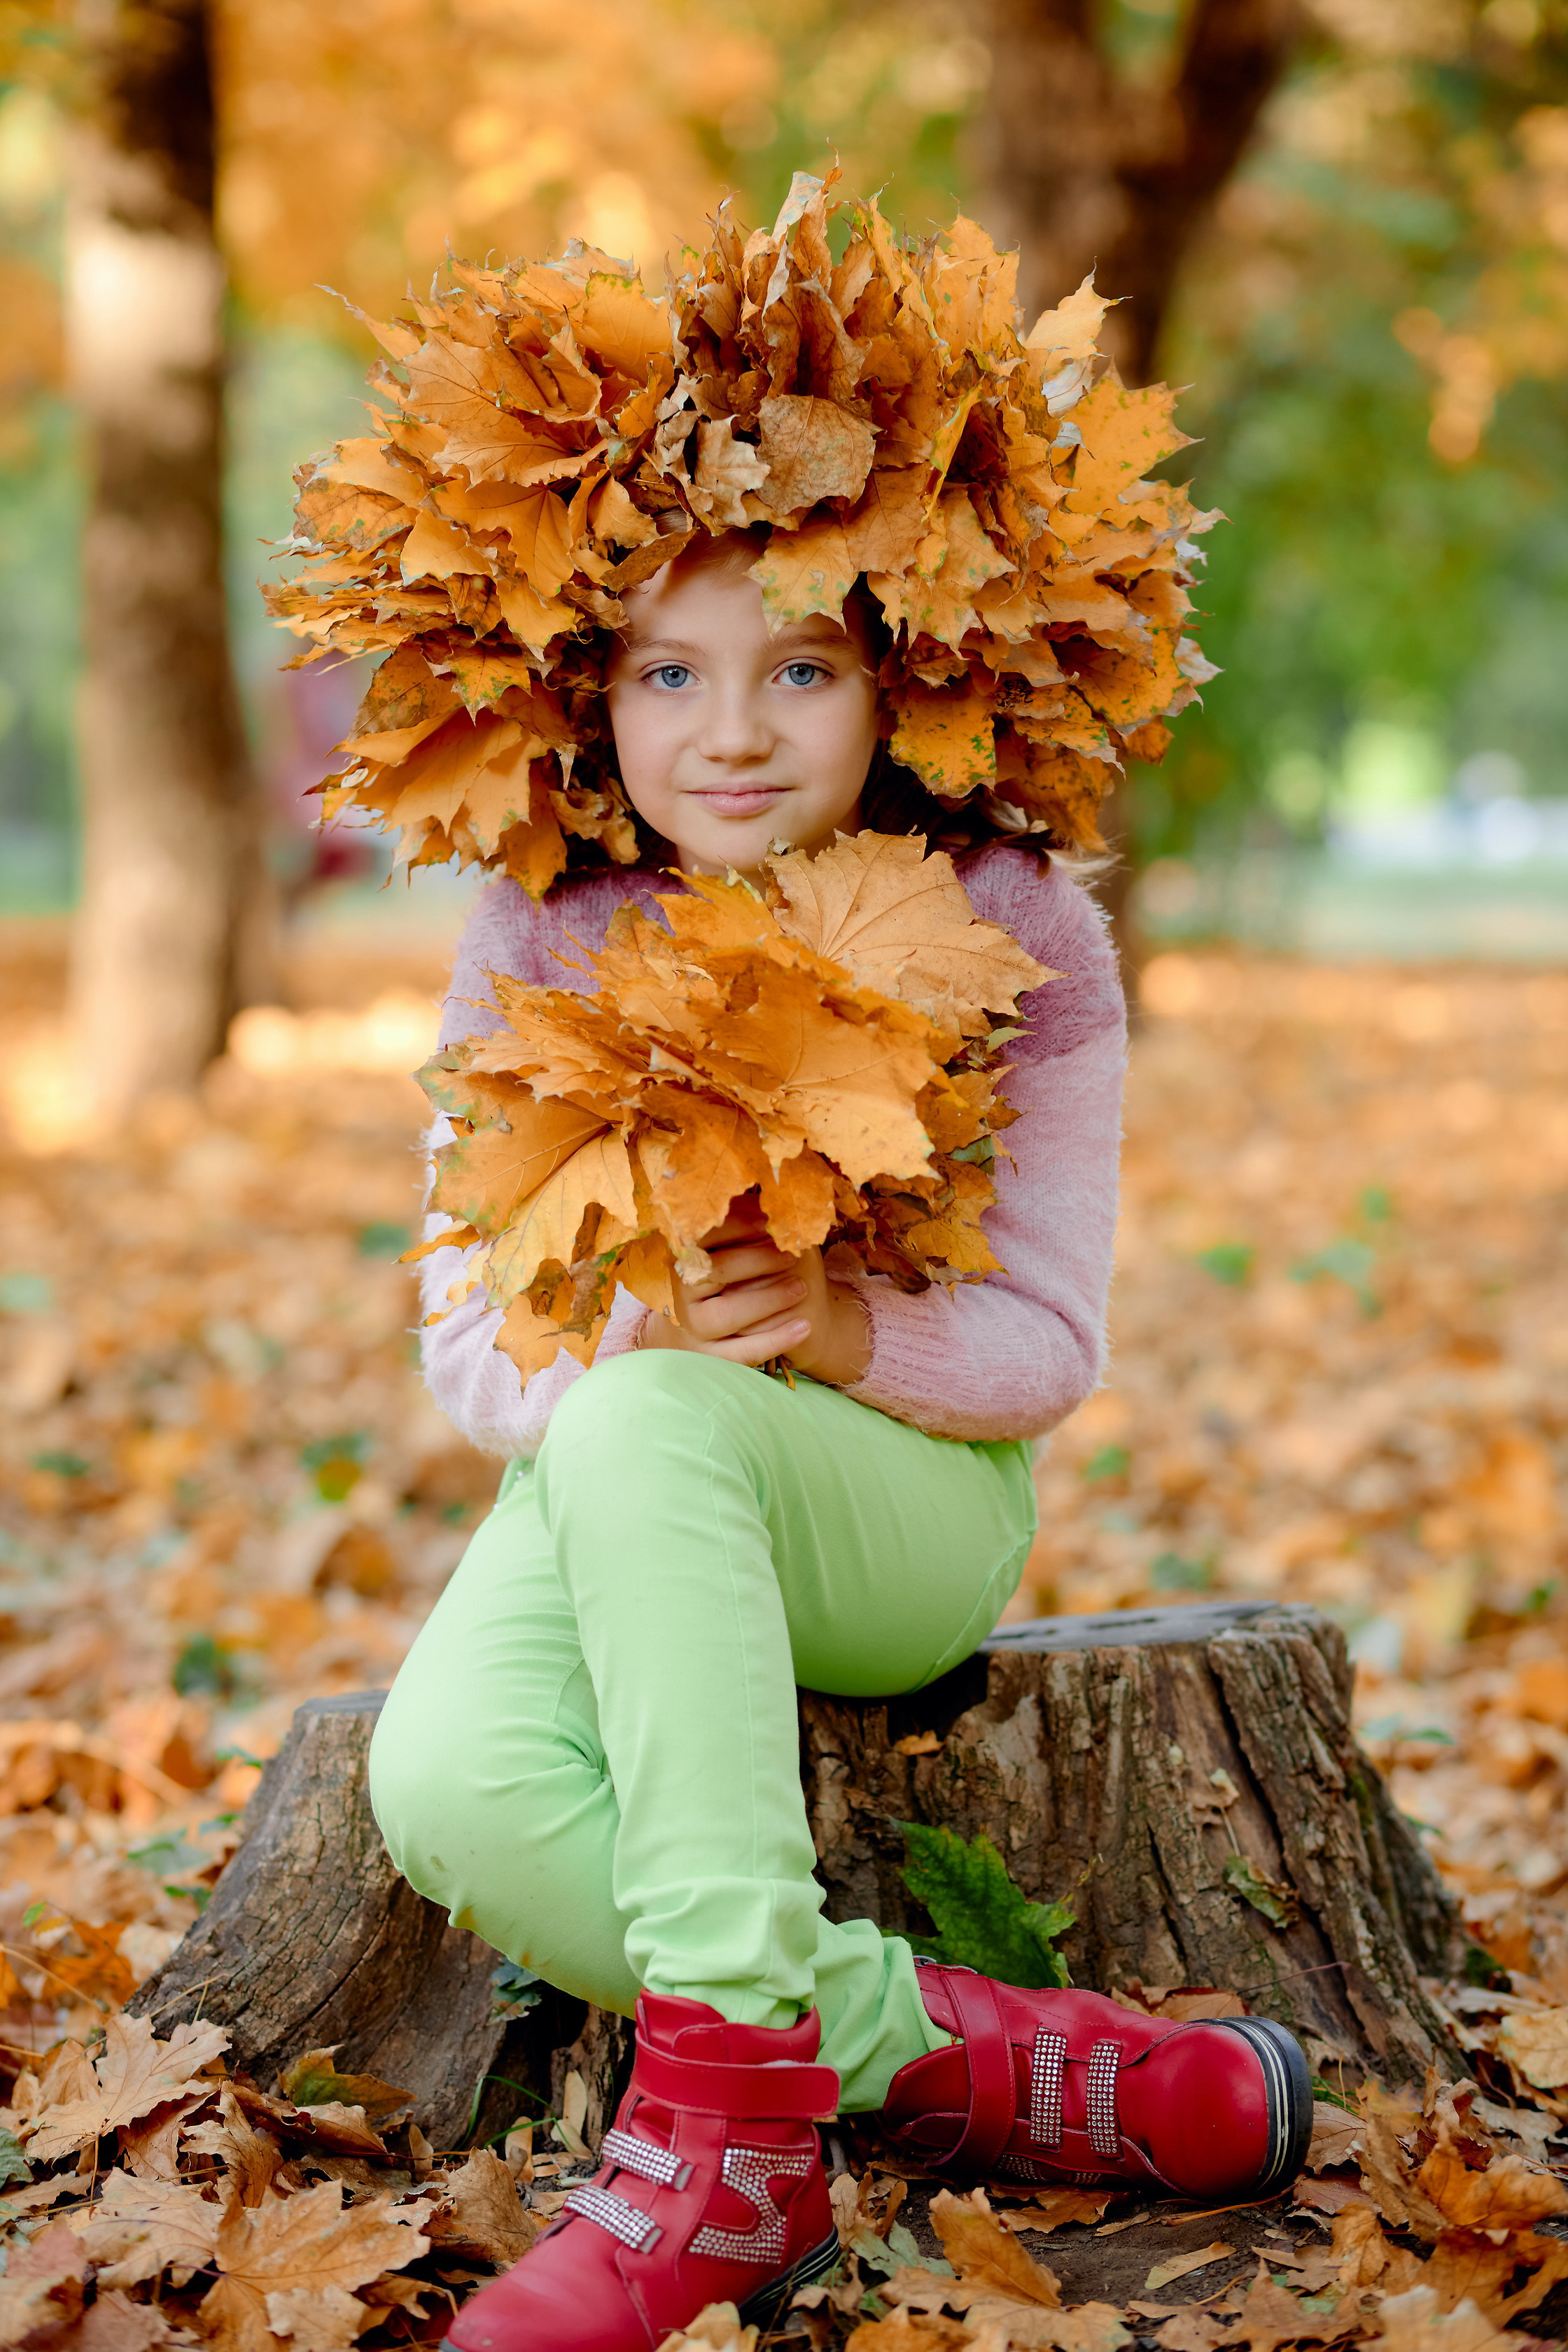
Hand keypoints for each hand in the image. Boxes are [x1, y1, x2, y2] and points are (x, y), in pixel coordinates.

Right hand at [640, 1196, 870, 1385]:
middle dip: (758, 1260)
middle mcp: (680, 1292)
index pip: (703, 1235)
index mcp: (683, 1256)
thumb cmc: (729, 1278)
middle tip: (793, 1254)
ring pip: (726, 1314)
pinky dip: (775, 1340)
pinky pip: (741, 1353)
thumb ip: (743, 1221)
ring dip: (768, 1299)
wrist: (702, 1333)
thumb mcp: (730, 1247)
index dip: (738, 1225)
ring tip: (803, 1287)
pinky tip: (804, 1327)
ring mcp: (693, 1328)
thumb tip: (777, 1182)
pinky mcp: (710, 1359)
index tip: (770, 1220)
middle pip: (716, 1272)